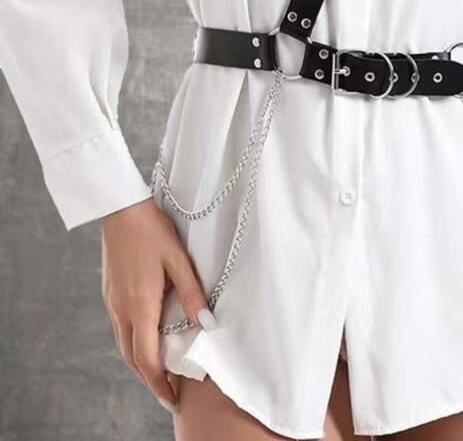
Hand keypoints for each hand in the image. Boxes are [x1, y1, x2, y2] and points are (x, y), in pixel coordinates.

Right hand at [101, 197, 215, 411]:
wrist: (119, 209)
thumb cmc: (152, 230)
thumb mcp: (178, 260)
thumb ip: (192, 293)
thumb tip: (207, 324)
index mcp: (140, 305)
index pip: (147, 358)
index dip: (159, 382)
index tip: (173, 397)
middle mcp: (122, 309)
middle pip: (133, 358)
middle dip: (150, 379)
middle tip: (169, 392)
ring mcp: (112, 302)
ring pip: (124, 344)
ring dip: (141, 362)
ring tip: (160, 371)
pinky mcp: (109, 293)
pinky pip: (121, 328)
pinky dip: (134, 343)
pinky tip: (147, 339)